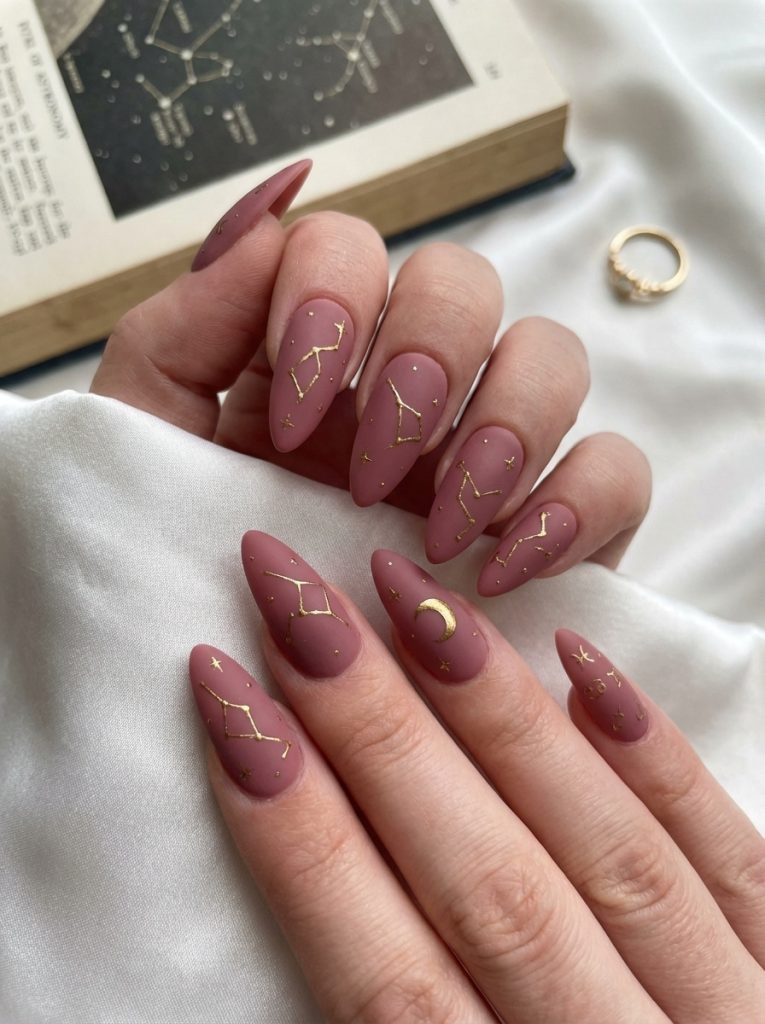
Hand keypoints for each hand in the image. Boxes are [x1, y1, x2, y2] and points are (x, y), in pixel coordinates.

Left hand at [91, 159, 649, 592]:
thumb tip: (267, 218)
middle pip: (462, 281)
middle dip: (423, 362)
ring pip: (554, 355)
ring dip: (505, 427)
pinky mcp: (561, 523)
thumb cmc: (186, 579)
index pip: (347, 248)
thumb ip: (178, 335)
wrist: (254, 710)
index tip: (288, 427)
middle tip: (369, 476)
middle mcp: (408, 386)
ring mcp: (490, 449)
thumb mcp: (151, 463)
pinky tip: (505, 568)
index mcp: (308, 357)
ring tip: (444, 529)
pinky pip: (618, 469)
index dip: (327, 307)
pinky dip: (578, 504)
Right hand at [189, 532, 764, 1022]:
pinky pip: (737, 861)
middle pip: (483, 884)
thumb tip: (323, 888)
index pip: (383, 973)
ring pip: (600, 850)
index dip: (295, 831)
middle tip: (297, 596)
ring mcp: (735, 1020)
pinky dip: (658, 760)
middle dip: (376, 731)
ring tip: (411, 598)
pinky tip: (584, 663)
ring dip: (495, 714)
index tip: (227, 696)